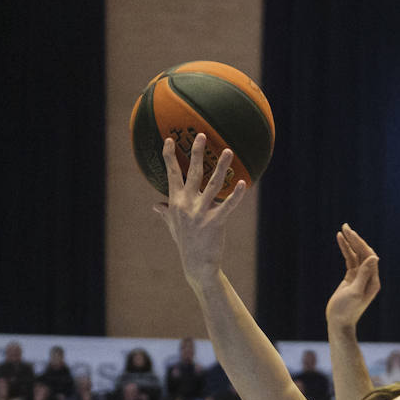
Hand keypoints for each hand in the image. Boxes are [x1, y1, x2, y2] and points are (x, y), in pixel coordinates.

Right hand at [154, 133, 248, 286]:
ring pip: (213, 184)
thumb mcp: (173, 226)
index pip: (172, 174)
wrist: (196, 264)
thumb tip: (156, 205)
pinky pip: (228, 205)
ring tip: (228, 151)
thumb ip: (166, 213)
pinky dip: (236, 195)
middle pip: (192, 173)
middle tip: (202, 135)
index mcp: (176, 202)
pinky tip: (243, 183)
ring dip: (221, 166)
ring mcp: (201, 212)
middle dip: (196, 152)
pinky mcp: (215, 221)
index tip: (170, 140)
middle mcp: (188, 204)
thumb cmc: (186, 243)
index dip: (170, 156)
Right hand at [326, 224, 380, 326]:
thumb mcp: (355, 292)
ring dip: (350, 242)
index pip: (369, 257)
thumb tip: (374, 258)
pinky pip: (350, 261)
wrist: (339, 323)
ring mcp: (360, 277)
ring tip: (342, 229)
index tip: (350, 234)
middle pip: (364, 253)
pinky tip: (340, 240)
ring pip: (356, 255)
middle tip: (345, 226)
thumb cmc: (346, 311)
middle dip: (355, 240)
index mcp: (373, 281)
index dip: (360, 244)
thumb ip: (364, 275)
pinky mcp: (351, 279)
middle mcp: (369, 277)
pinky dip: (346, 250)